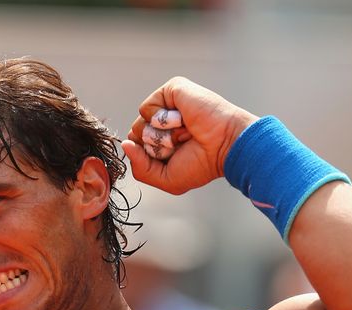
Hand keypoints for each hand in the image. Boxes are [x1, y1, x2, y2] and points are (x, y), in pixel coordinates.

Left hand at [121, 77, 258, 194]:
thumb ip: (140, 167)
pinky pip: (147, 107)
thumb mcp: (166, 178)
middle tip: (181, 144)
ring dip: (161, 135)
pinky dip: (162, 119)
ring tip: (184, 133)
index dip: (149, 156)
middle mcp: (163, 121)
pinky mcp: (172, 90)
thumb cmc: (203, 163)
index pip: (136, 146)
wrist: (225, 147)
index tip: (174, 157)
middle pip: (136, 134)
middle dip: (155, 146)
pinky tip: (182, 121)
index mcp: (163, 139)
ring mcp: (167, 104)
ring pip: (140, 122)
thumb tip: (126, 144)